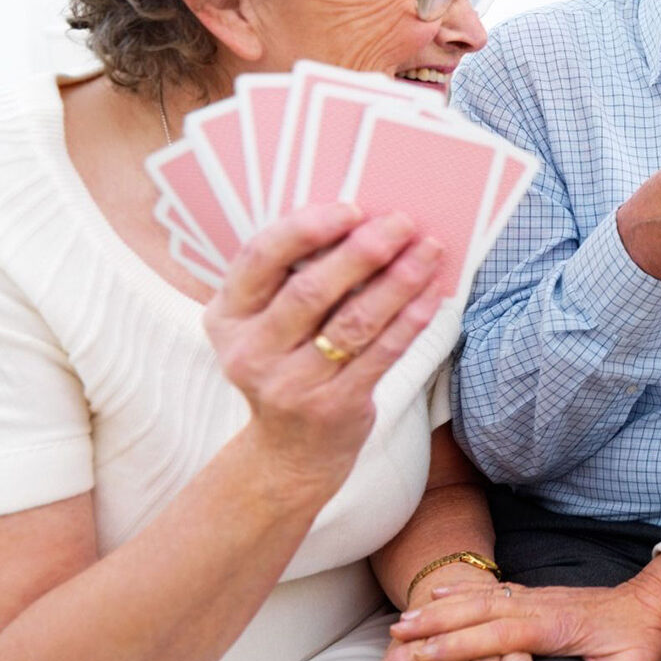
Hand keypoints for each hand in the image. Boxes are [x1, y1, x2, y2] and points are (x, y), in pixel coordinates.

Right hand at [204, 203, 444, 475]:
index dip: (304, 229)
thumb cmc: (287, 364)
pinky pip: (382, 352)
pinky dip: (412, 318)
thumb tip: (360, 222)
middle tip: (401, 222)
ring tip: (428, 250)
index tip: (350, 208)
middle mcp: (250, 352)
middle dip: (363, 251)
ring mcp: (291, 384)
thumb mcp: (268, 325)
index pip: (258, 259)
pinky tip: (433, 292)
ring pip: (354, 321)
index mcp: (227, 317)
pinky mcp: (334, 406)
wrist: (289, 452)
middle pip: (311, 290)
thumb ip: (293, 279)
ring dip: (399, 281)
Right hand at [392, 554, 660, 660]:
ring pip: (481, 599)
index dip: (465, 642)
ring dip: (441, 608)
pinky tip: (434, 597)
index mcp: (558, 625)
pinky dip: (460, 596)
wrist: (652, 602)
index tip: (427, 653)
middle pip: (482, 611)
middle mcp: (540, 606)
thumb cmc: (640, 637)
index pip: (505, 634)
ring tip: (402, 620)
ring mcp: (535, 598)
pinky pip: (491, 595)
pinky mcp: (533, 598)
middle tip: (398, 634)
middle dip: (438, 622)